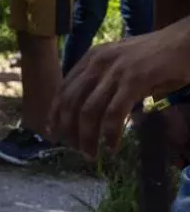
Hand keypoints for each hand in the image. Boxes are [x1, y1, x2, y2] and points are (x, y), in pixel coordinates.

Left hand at [49, 29, 189, 158]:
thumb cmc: (159, 56)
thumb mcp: (122, 65)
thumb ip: (103, 83)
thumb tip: (86, 113)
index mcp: (92, 57)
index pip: (64, 89)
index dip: (54, 114)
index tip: (52, 133)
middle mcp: (99, 62)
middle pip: (70, 103)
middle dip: (68, 130)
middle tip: (73, 149)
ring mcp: (116, 70)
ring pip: (88, 111)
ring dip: (86, 137)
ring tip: (91, 155)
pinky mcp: (135, 79)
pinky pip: (114, 114)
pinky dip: (109, 134)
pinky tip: (111, 147)